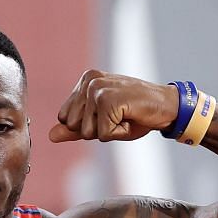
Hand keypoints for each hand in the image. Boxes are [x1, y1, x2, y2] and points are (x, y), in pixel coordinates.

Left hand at [50, 70, 176, 142]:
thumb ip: (75, 128)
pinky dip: (119, 133)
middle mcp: (89, 81)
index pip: (66, 118)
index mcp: (85, 81)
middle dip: (97, 130)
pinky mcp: (107, 100)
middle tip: (119, 116)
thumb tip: (50, 136)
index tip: (110, 115)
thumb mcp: (103, 122)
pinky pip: (103, 135)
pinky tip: (131, 118)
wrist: (167, 106)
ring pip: (87, 132)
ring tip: (125, 116)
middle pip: (74, 126)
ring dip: (109, 132)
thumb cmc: (136, 114)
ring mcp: (97, 89)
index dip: (89, 125)